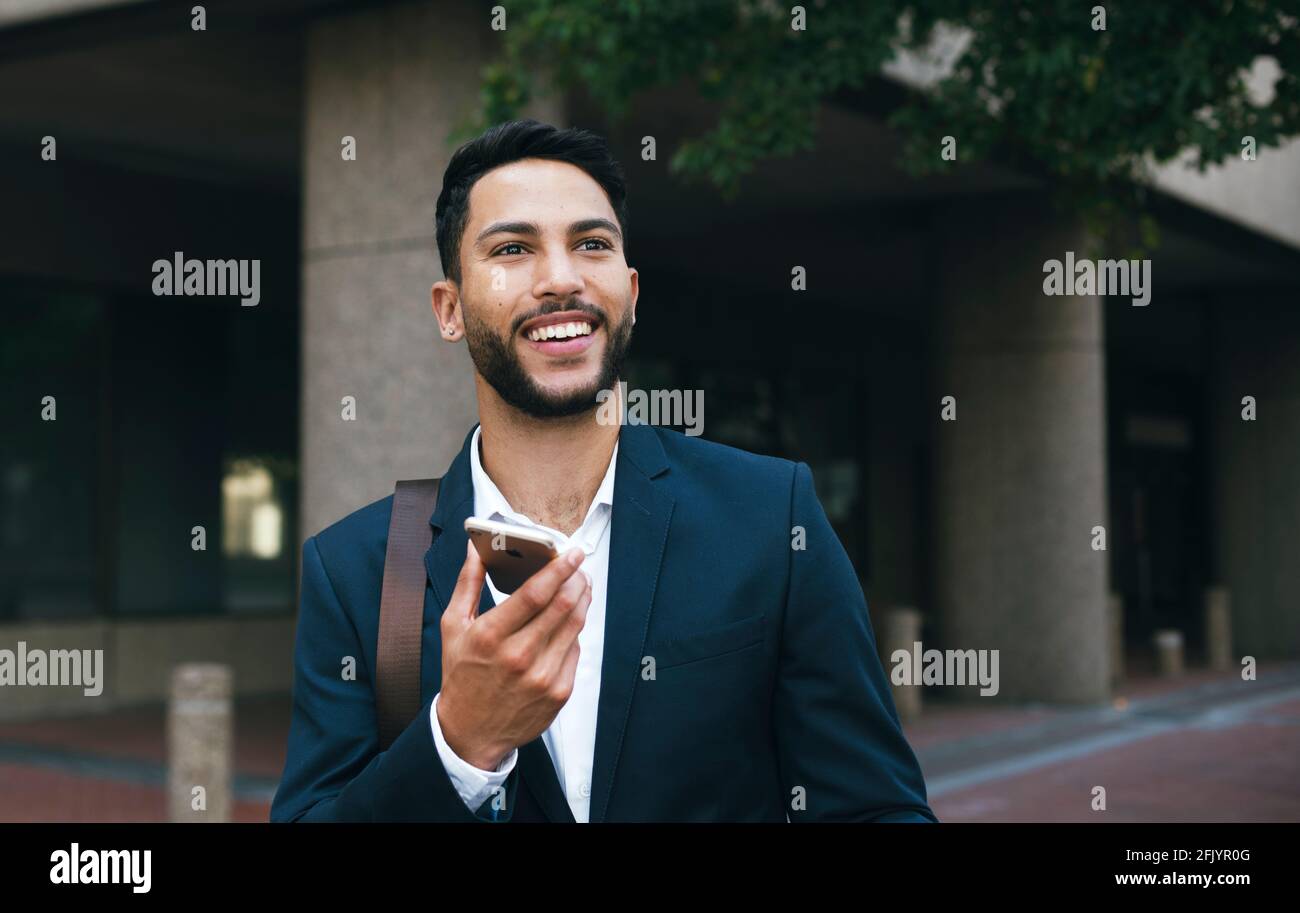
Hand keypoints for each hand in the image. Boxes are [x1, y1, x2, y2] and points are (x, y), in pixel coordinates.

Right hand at [436, 539, 591, 769]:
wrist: (470, 732)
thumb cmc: (461, 676)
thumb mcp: (453, 627)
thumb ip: (468, 584)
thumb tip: (475, 549)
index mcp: (490, 636)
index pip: (535, 593)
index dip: (558, 568)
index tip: (571, 553)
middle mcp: (518, 657)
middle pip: (562, 606)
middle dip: (576, 579)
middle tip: (579, 566)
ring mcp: (542, 677)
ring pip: (575, 626)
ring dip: (582, 600)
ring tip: (580, 586)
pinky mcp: (559, 692)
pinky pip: (575, 650)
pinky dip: (575, 631)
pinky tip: (568, 622)